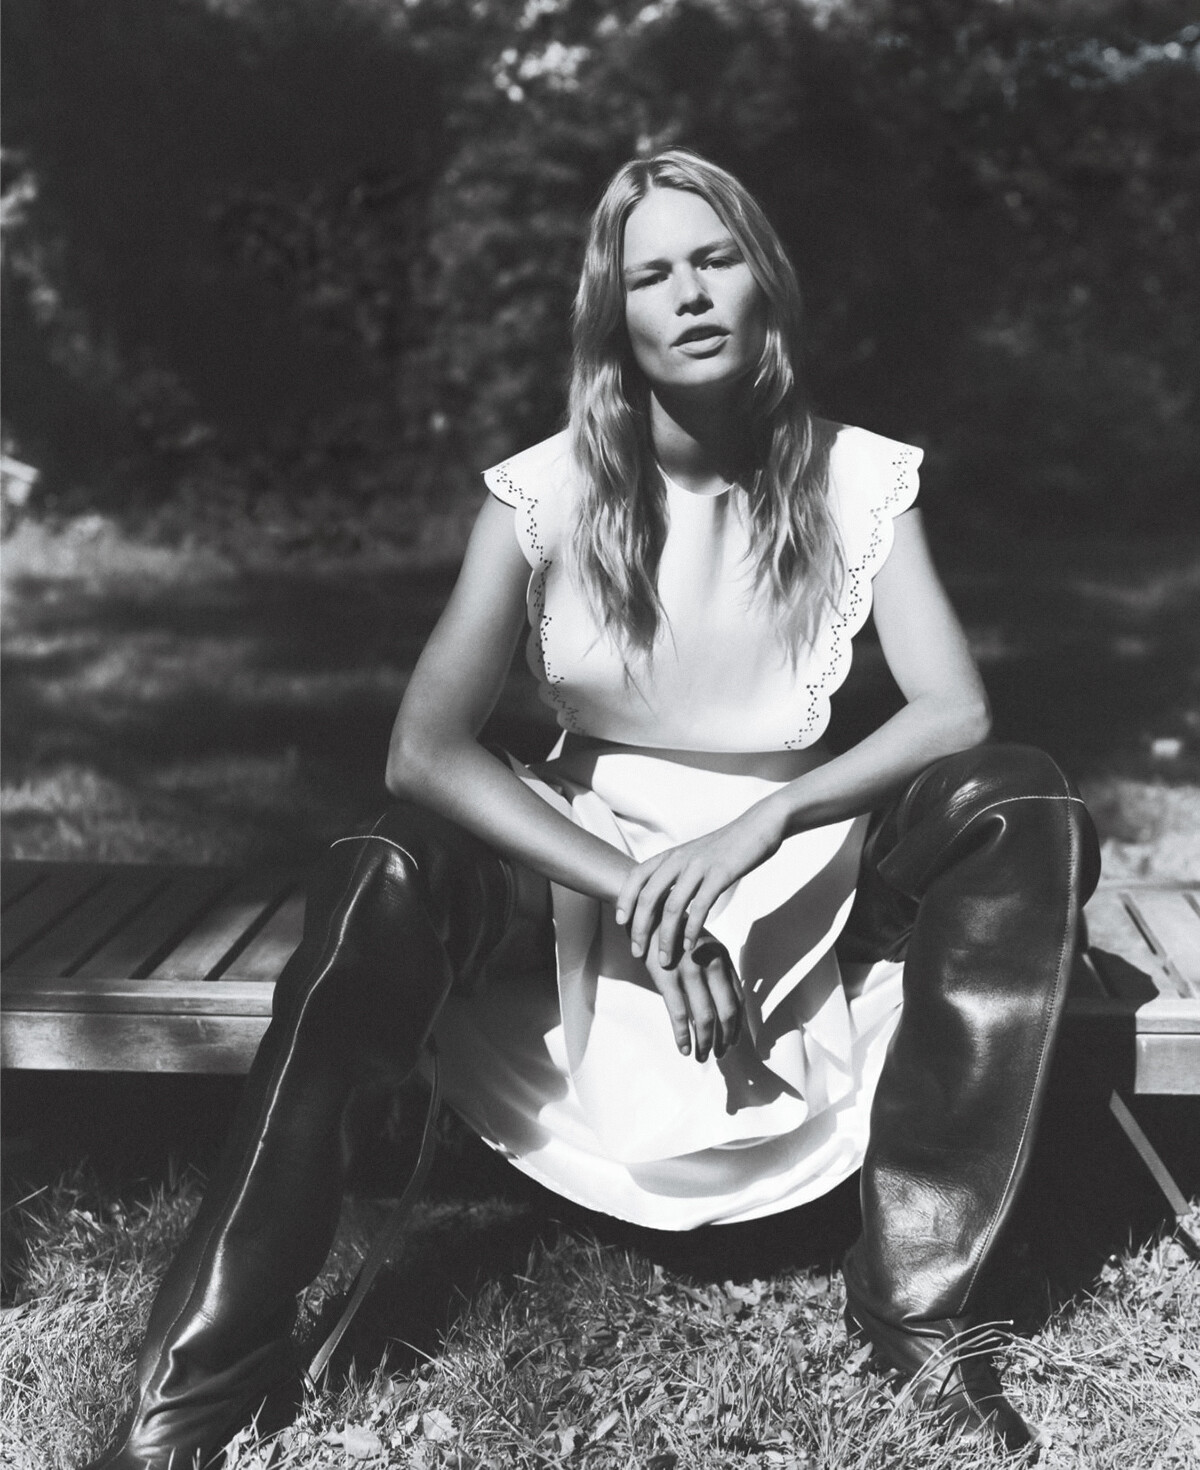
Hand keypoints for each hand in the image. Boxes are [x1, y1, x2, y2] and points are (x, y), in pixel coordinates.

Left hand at [615, 796, 788, 967]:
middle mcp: (679, 859)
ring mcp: (699, 867)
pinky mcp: (720, 875)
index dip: (625, 900)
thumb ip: (676, 874)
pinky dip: (692, 930)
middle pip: (648, 897)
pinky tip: (689, 946)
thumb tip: (661, 899)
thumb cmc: (725, 847)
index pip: (636, 877)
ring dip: (665, 937)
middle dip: (639, 928)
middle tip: (637, 952)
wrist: (758, 827)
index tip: (621, 923)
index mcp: (671, 855)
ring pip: (672, 907)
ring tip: (664, 959)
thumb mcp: (693, 856)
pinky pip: (700, 907)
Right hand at [640, 927, 741, 1061]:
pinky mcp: (667, 976)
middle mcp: (711, 963)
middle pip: (727, 1011)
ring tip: (702, 1056)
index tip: (734, 1041)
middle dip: (725, 1038)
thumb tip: (725, 1003)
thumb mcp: (702, 944)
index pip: (738, 999)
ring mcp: (689, 969)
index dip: (738, 1025)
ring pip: (705, 1017)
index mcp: (722, 957)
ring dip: (705, 1042)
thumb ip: (716, 968)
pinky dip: (683, 1035)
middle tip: (721, 1054)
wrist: (647, 912)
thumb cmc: (675, 933)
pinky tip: (684, 1048)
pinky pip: (679, 1013)